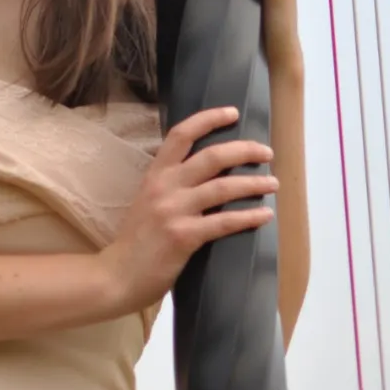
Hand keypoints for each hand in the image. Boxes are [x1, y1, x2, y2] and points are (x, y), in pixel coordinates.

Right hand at [100, 106, 277, 310]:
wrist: (116, 276)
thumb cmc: (136, 240)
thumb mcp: (147, 200)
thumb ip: (171, 184)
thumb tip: (207, 172)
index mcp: (155, 174)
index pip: (181, 134)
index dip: (209, 119)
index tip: (233, 112)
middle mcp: (165, 187)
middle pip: (212, 156)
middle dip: (245, 150)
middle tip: (267, 153)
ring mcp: (174, 211)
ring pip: (223, 187)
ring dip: (254, 183)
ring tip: (273, 183)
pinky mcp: (183, 237)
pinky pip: (224, 222)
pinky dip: (249, 217)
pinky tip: (265, 215)